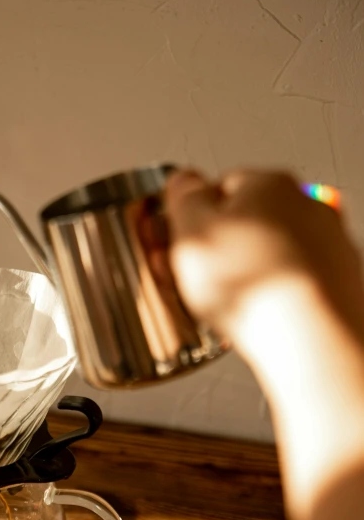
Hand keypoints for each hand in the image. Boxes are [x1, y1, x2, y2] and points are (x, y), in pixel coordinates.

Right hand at [165, 169, 363, 350]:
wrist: (309, 338)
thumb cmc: (255, 287)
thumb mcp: (191, 232)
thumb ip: (184, 196)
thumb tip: (183, 181)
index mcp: (269, 184)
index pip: (220, 186)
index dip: (195, 218)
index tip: (184, 241)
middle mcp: (306, 206)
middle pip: (248, 220)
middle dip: (224, 247)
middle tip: (202, 277)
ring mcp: (327, 244)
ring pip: (271, 253)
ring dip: (249, 273)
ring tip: (231, 301)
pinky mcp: (336, 282)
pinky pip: (290, 283)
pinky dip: (275, 295)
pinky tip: (260, 313)